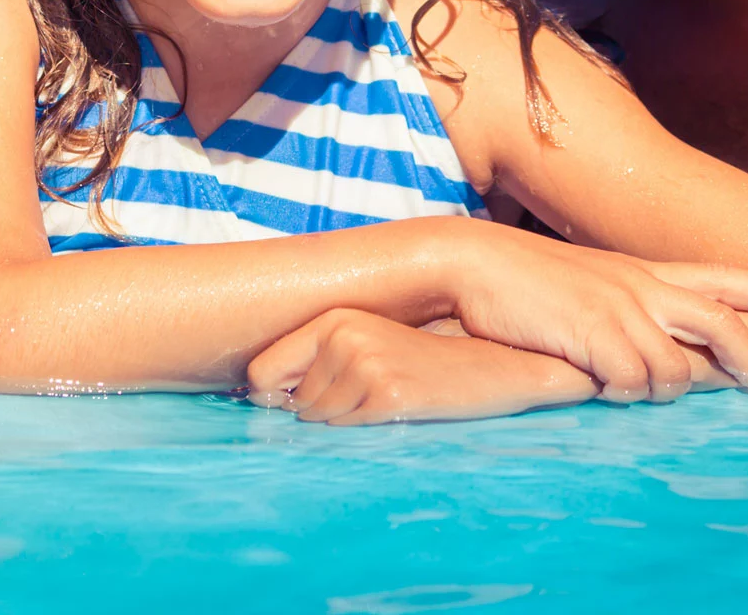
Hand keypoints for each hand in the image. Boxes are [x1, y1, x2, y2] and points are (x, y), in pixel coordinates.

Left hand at [247, 309, 597, 424]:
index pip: (261, 371)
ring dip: (342, 421)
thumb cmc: (421, 359)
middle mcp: (343, 336)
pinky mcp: (387, 394)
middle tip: (361, 397)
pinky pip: (348, 429)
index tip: (287, 404)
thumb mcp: (366, 343)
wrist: (488, 366)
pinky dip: (363, 428)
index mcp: (333, 319)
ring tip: (380, 398)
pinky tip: (393, 407)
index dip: (270, 397)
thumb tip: (259, 396)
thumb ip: (315, 360)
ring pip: (318, 419)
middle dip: (315, 411)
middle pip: (291, 402)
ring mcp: (365, 364)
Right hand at [446, 226, 747, 401]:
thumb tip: (648, 345)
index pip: (717, 276)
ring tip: (626, 387)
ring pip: (675, 371)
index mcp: (638, 271)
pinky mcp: (592, 334)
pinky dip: (620, 395)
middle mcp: (637, 285)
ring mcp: (617, 309)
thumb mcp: (584, 282)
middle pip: (721, 320)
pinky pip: (630, 384)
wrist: (470, 262)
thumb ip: (621, 304)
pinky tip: (596, 385)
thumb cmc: (520, 279)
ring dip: (659, 391)